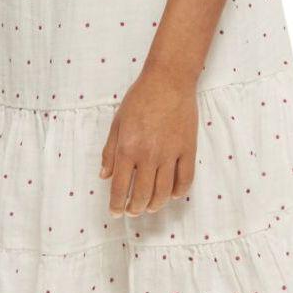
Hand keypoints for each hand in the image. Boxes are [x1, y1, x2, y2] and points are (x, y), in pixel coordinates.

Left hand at [100, 66, 197, 216]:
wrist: (169, 80)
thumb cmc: (140, 98)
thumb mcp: (118, 122)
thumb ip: (110, 151)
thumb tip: (104, 175)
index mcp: (128, 148)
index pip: (121, 187)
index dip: (117, 204)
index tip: (116, 212)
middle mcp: (149, 155)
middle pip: (142, 195)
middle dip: (135, 208)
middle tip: (132, 211)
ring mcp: (170, 153)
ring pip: (164, 192)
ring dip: (155, 205)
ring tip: (150, 207)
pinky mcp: (188, 149)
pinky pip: (185, 179)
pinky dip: (179, 192)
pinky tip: (173, 195)